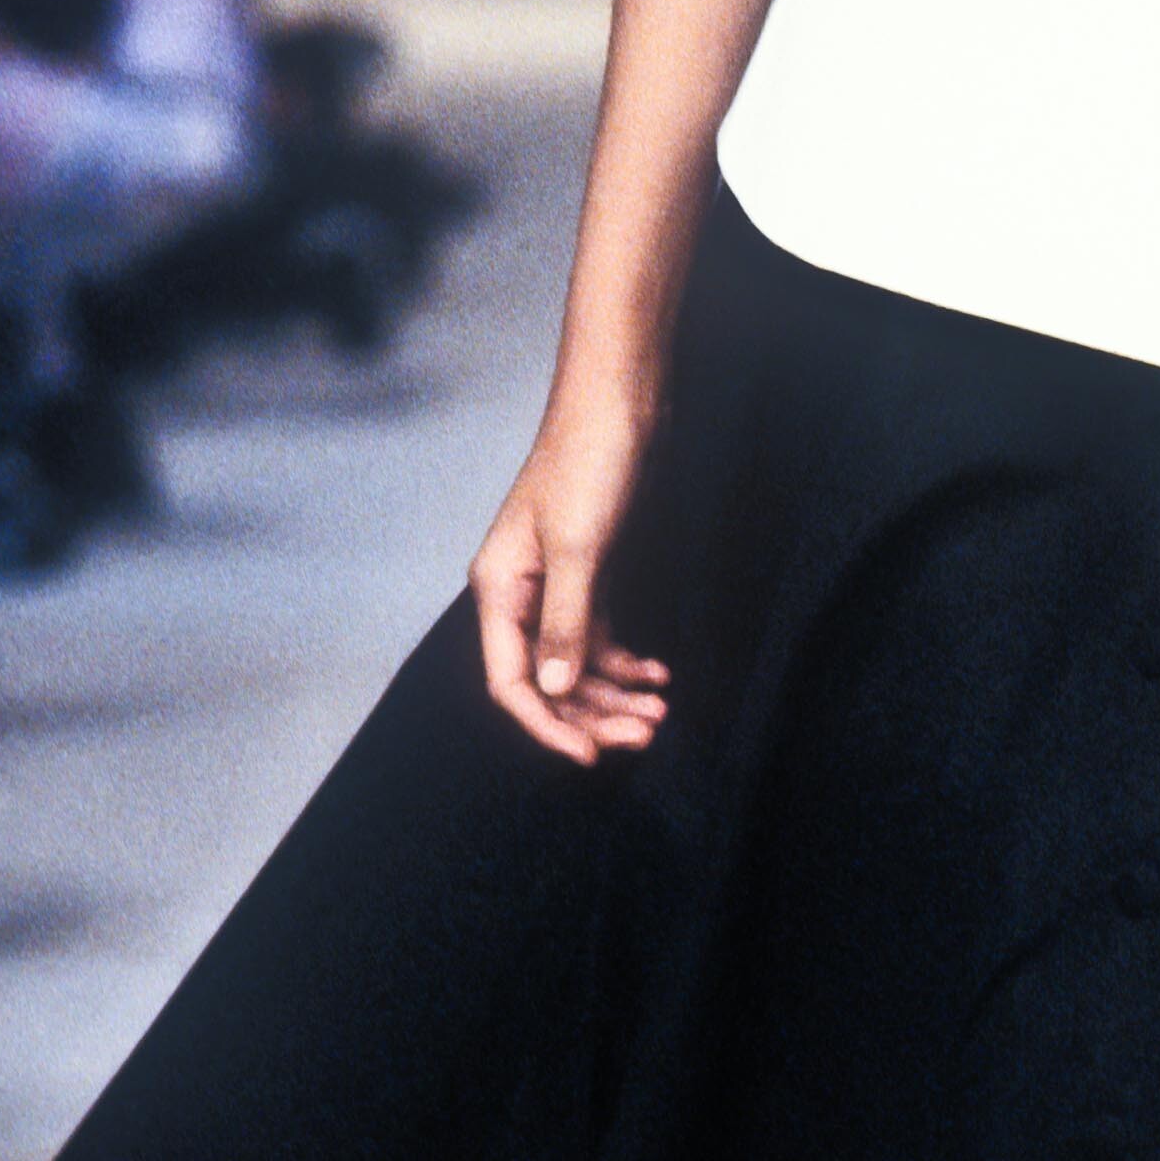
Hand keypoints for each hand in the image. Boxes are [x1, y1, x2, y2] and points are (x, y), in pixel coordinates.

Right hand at [470, 390, 669, 763]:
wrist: (620, 405)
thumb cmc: (589, 462)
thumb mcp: (579, 547)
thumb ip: (565, 622)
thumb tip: (554, 690)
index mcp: (500, 588)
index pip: (511, 681)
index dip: (547, 725)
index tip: (591, 755)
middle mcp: (520, 594)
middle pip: (549, 680)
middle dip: (593, 713)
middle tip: (645, 736)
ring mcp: (555, 586)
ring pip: (578, 663)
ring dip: (616, 693)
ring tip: (659, 714)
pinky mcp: (589, 575)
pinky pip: (599, 637)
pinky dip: (627, 662)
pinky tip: (658, 677)